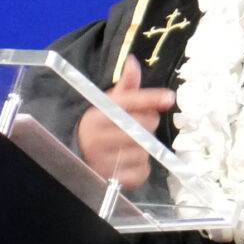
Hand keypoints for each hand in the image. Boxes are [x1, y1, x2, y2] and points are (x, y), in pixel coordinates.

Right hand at [77, 56, 175, 189]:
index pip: (128, 103)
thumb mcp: (105, 105)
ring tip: (129, 144)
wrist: (74, 157)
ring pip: (145, 150)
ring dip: (144, 146)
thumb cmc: (96, 127)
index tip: (169, 97)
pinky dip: (142, 166)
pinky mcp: (113, 180)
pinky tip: (130, 160)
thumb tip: (133, 62)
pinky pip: (142, 171)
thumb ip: (125, 87)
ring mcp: (105, 161)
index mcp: (96, 115)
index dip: (150, 98)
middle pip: (143, 126)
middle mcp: (98, 138)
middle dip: (148, 122)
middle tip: (140, 122)